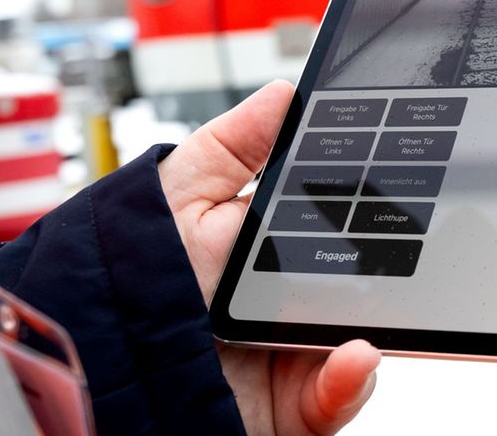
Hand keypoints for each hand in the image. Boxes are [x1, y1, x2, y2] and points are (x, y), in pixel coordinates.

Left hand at [158, 80, 380, 434]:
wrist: (94, 375)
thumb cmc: (123, 287)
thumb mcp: (175, 198)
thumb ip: (232, 147)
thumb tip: (286, 93)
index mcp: (273, 244)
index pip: (339, 215)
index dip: (369, 194)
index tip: (396, 169)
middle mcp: (293, 295)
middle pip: (366, 271)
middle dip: (388, 257)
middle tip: (402, 241)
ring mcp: (300, 350)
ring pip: (366, 332)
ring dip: (381, 324)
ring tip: (374, 317)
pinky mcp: (299, 403)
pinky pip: (341, 393)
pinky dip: (352, 379)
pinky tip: (352, 356)